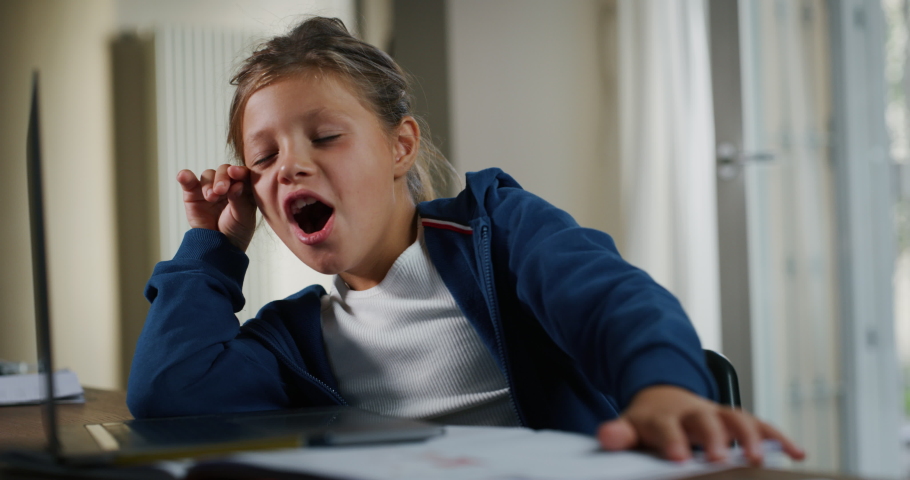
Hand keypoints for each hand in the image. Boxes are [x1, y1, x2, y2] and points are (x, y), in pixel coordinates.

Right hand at [177, 165, 256, 251]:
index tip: (236, 173)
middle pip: (224, 171)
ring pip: (208, 175)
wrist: (218, 246)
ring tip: (210, 197)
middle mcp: (227, 185)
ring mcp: (209, 188)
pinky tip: (183, 176)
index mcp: (244, 188)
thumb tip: (237, 184)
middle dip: (222, 178)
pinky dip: (185, 176)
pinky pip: (188, 181)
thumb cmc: (236, 231)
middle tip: (221, 190)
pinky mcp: (193, 194)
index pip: (243, 173)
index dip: (240, 171)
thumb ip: (240, 200)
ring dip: (209, 184)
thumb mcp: (243, 217)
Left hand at [597, 385, 804, 464]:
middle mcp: (694, 412)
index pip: (667, 427)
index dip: (673, 440)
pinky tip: (797, 454)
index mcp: (664, 416)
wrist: (664, 396)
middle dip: (715, 439)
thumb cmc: (648, 423)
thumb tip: (606, 436)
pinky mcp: (738, 421)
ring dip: (751, 438)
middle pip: (706, 421)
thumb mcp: (630, 427)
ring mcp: (718, 414)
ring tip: (759, 459)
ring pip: (738, 420)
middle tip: (720, 459)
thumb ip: (619, 434)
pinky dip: (780, 438)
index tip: (678, 458)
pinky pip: (762, 426)